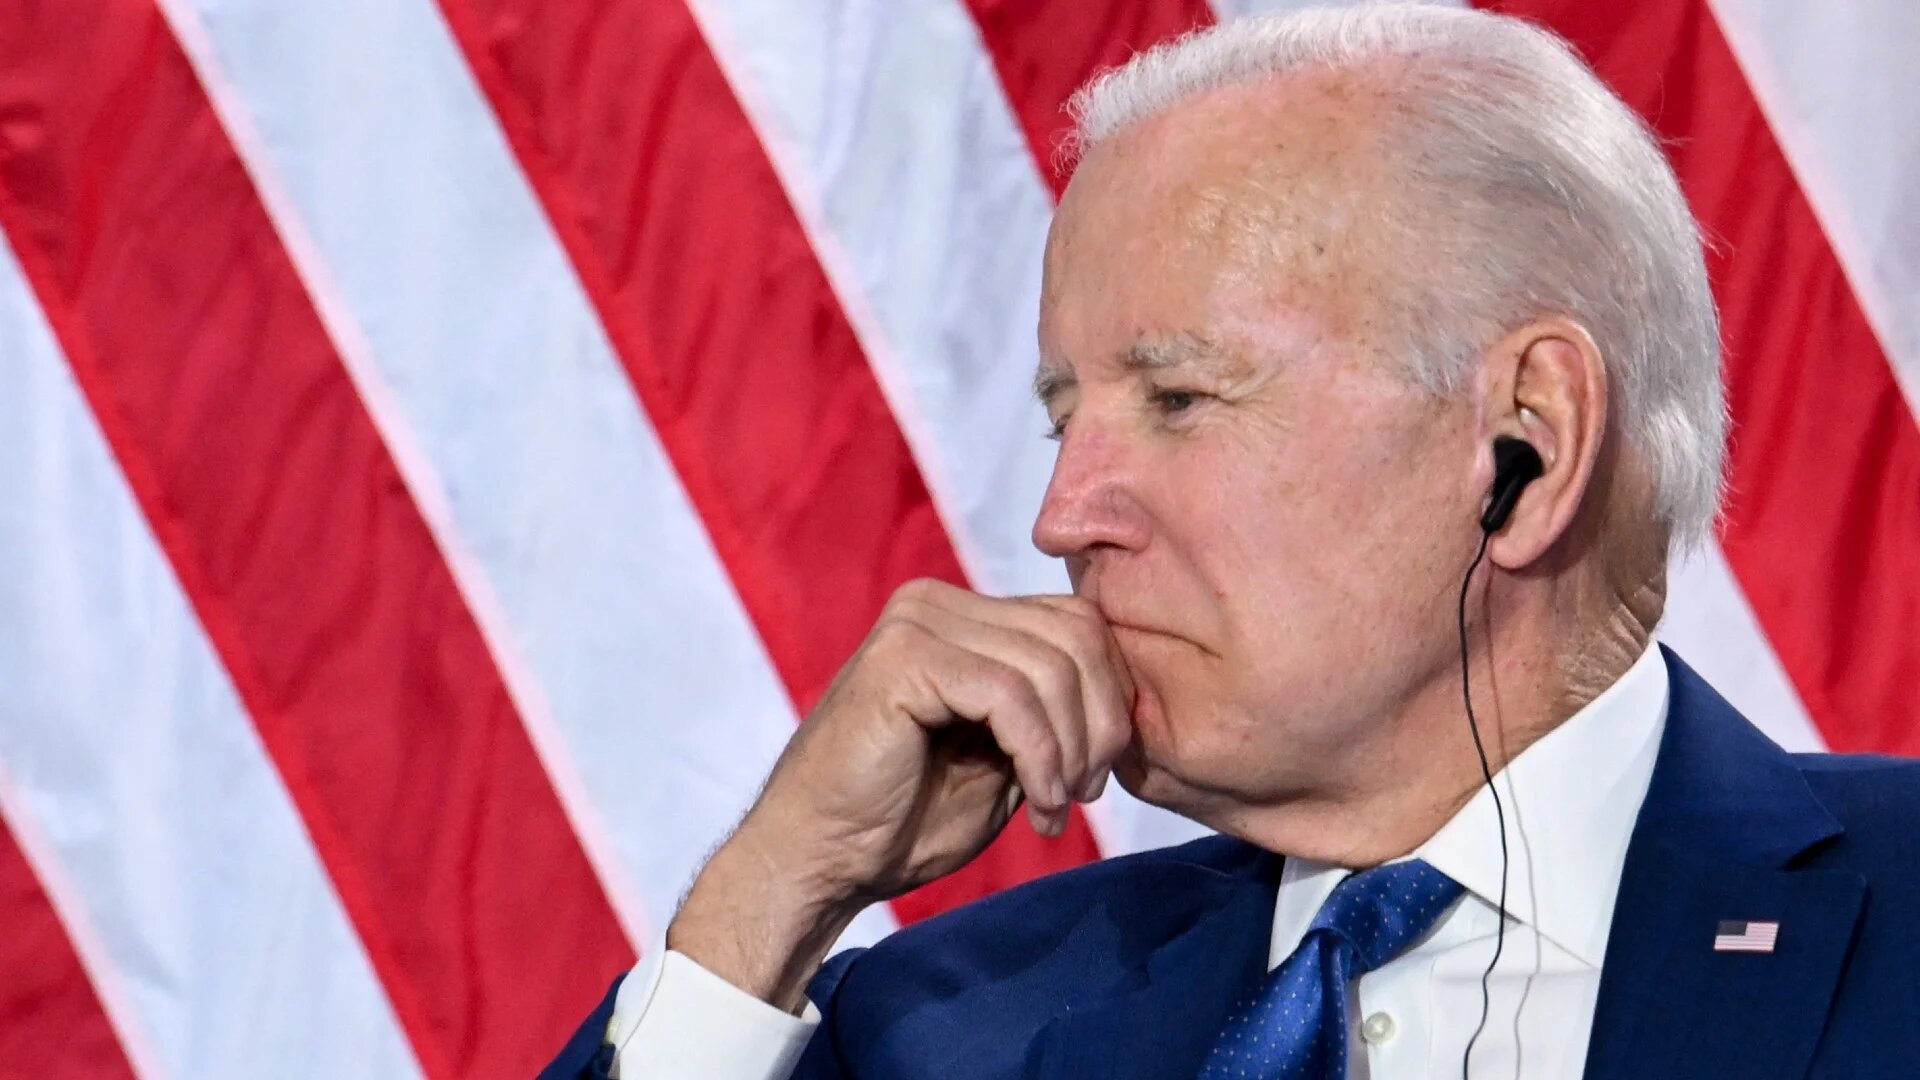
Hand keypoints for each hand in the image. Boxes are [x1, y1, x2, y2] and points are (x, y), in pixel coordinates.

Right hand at [667, 579, 1135, 1010]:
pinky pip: (1011, 695)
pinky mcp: (903, 658)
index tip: (1096, 776)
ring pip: (1051, 665)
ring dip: (1072, 750)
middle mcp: (936, 602)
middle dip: (1101, 723)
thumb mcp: (1003, 755)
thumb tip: (1125, 695)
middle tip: (1083, 793)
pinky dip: (1041, 757)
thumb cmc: (905, 818)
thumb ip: (1051, 712)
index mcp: (960, 615)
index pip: (1077, 621)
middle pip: (1076, 633)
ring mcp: (916, 623)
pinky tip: (1036, 804)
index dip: (1110, 697)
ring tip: (1053, 806)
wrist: (820, 860)